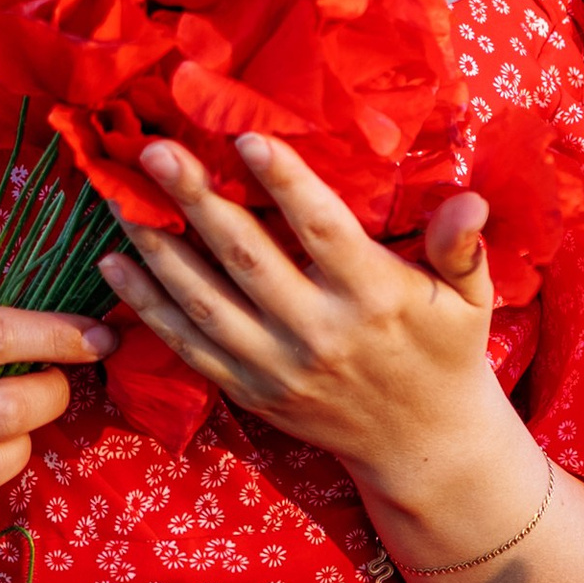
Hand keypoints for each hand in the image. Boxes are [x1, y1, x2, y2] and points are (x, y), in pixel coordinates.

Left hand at [98, 132, 511, 504]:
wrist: (422, 446)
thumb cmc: (445, 352)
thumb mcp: (469, 298)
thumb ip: (461, 246)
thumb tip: (470, 201)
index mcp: (374, 296)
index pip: (322, 229)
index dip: (283, 181)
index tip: (245, 136)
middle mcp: (319, 333)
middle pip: (247, 257)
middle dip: (196, 201)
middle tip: (153, 151)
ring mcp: (278, 367)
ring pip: (204, 301)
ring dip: (156, 248)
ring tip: (117, 199)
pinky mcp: (250, 391)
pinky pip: (187, 346)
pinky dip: (147, 306)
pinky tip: (114, 264)